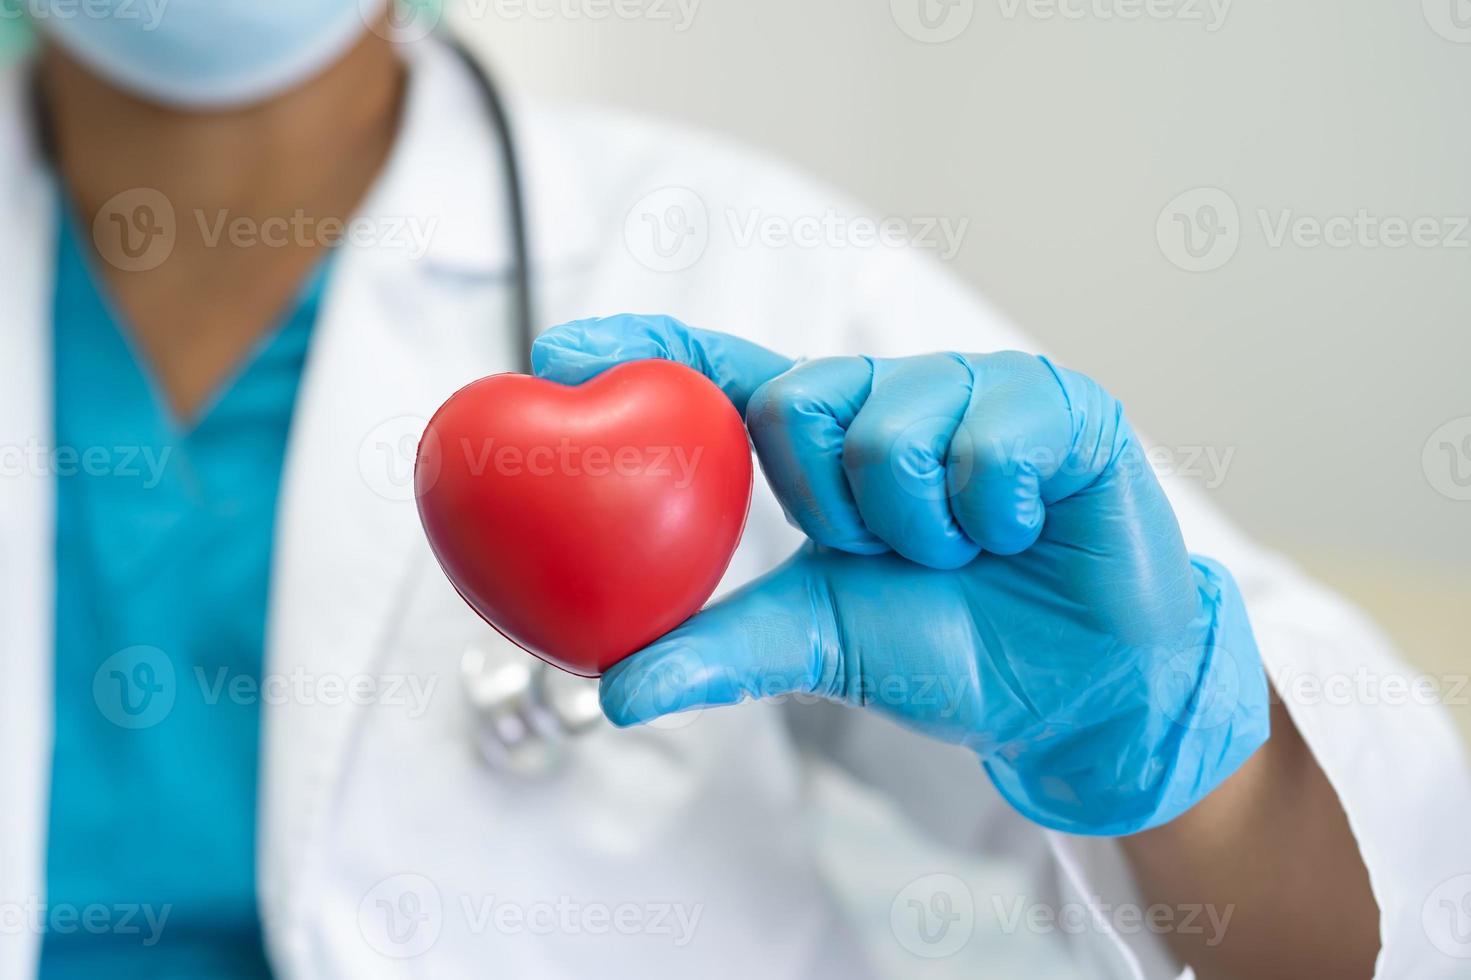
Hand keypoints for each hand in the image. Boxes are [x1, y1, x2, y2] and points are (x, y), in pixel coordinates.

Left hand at [533, 314, 1268, 834]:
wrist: (1075, 691)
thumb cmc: (946, 651)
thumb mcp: (820, 644)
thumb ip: (721, 650)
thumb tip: (612, 691)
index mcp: (825, 445)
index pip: (719, 371)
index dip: (638, 349)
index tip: (551, 354)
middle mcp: (887, 399)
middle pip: (798, 401)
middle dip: (835, 505)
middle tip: (894, 551)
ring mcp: (971, 390)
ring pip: (892, 425)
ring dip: (922, 525)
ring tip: (967, 548)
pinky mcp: (1053, 401)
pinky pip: (987, 435)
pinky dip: (992, 512)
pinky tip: (1020, 529)